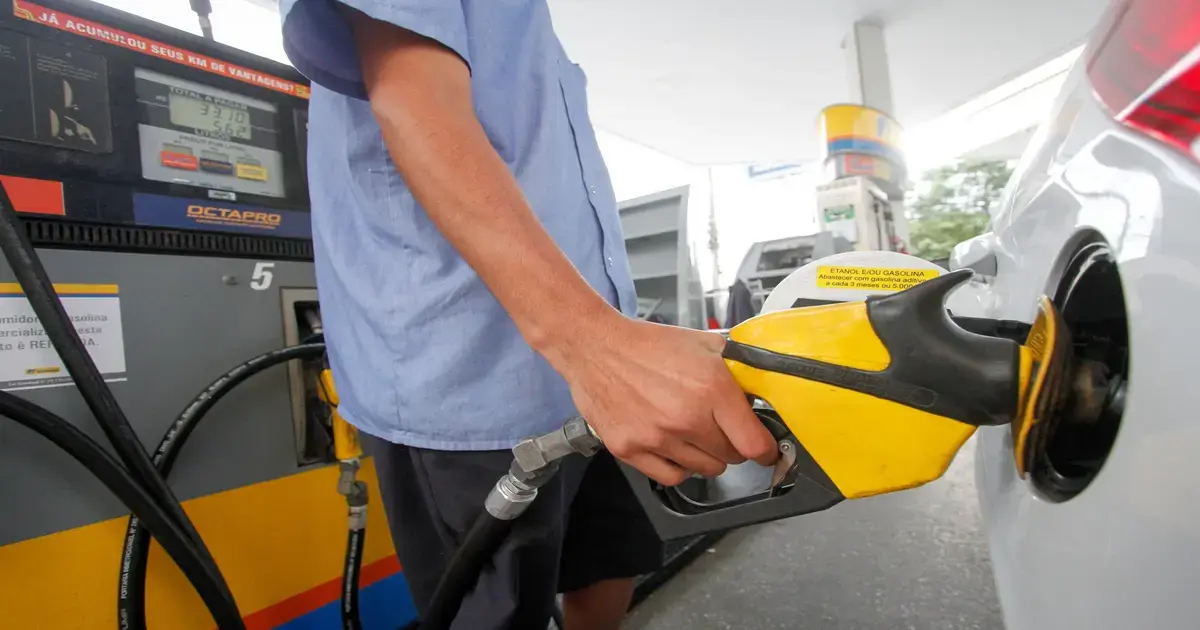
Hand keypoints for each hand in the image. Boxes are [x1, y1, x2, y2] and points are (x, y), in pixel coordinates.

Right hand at [555, 315, 778, 485]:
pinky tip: (674, 447)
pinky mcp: (630, 449)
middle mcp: (686, 418)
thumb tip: (765, 387)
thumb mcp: (705, 344)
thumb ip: (739, 367)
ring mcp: (656, 438)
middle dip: (732, 445)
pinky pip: (671, 476)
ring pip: (704, 470)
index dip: (766, 450)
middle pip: (730, 458)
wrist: (596, 347)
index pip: (754, 444)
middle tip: (720, 428)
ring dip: (705, 456)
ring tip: (692, 433)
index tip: (765, 450)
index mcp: (712, 388)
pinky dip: (679, 467)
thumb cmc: (649, 345)